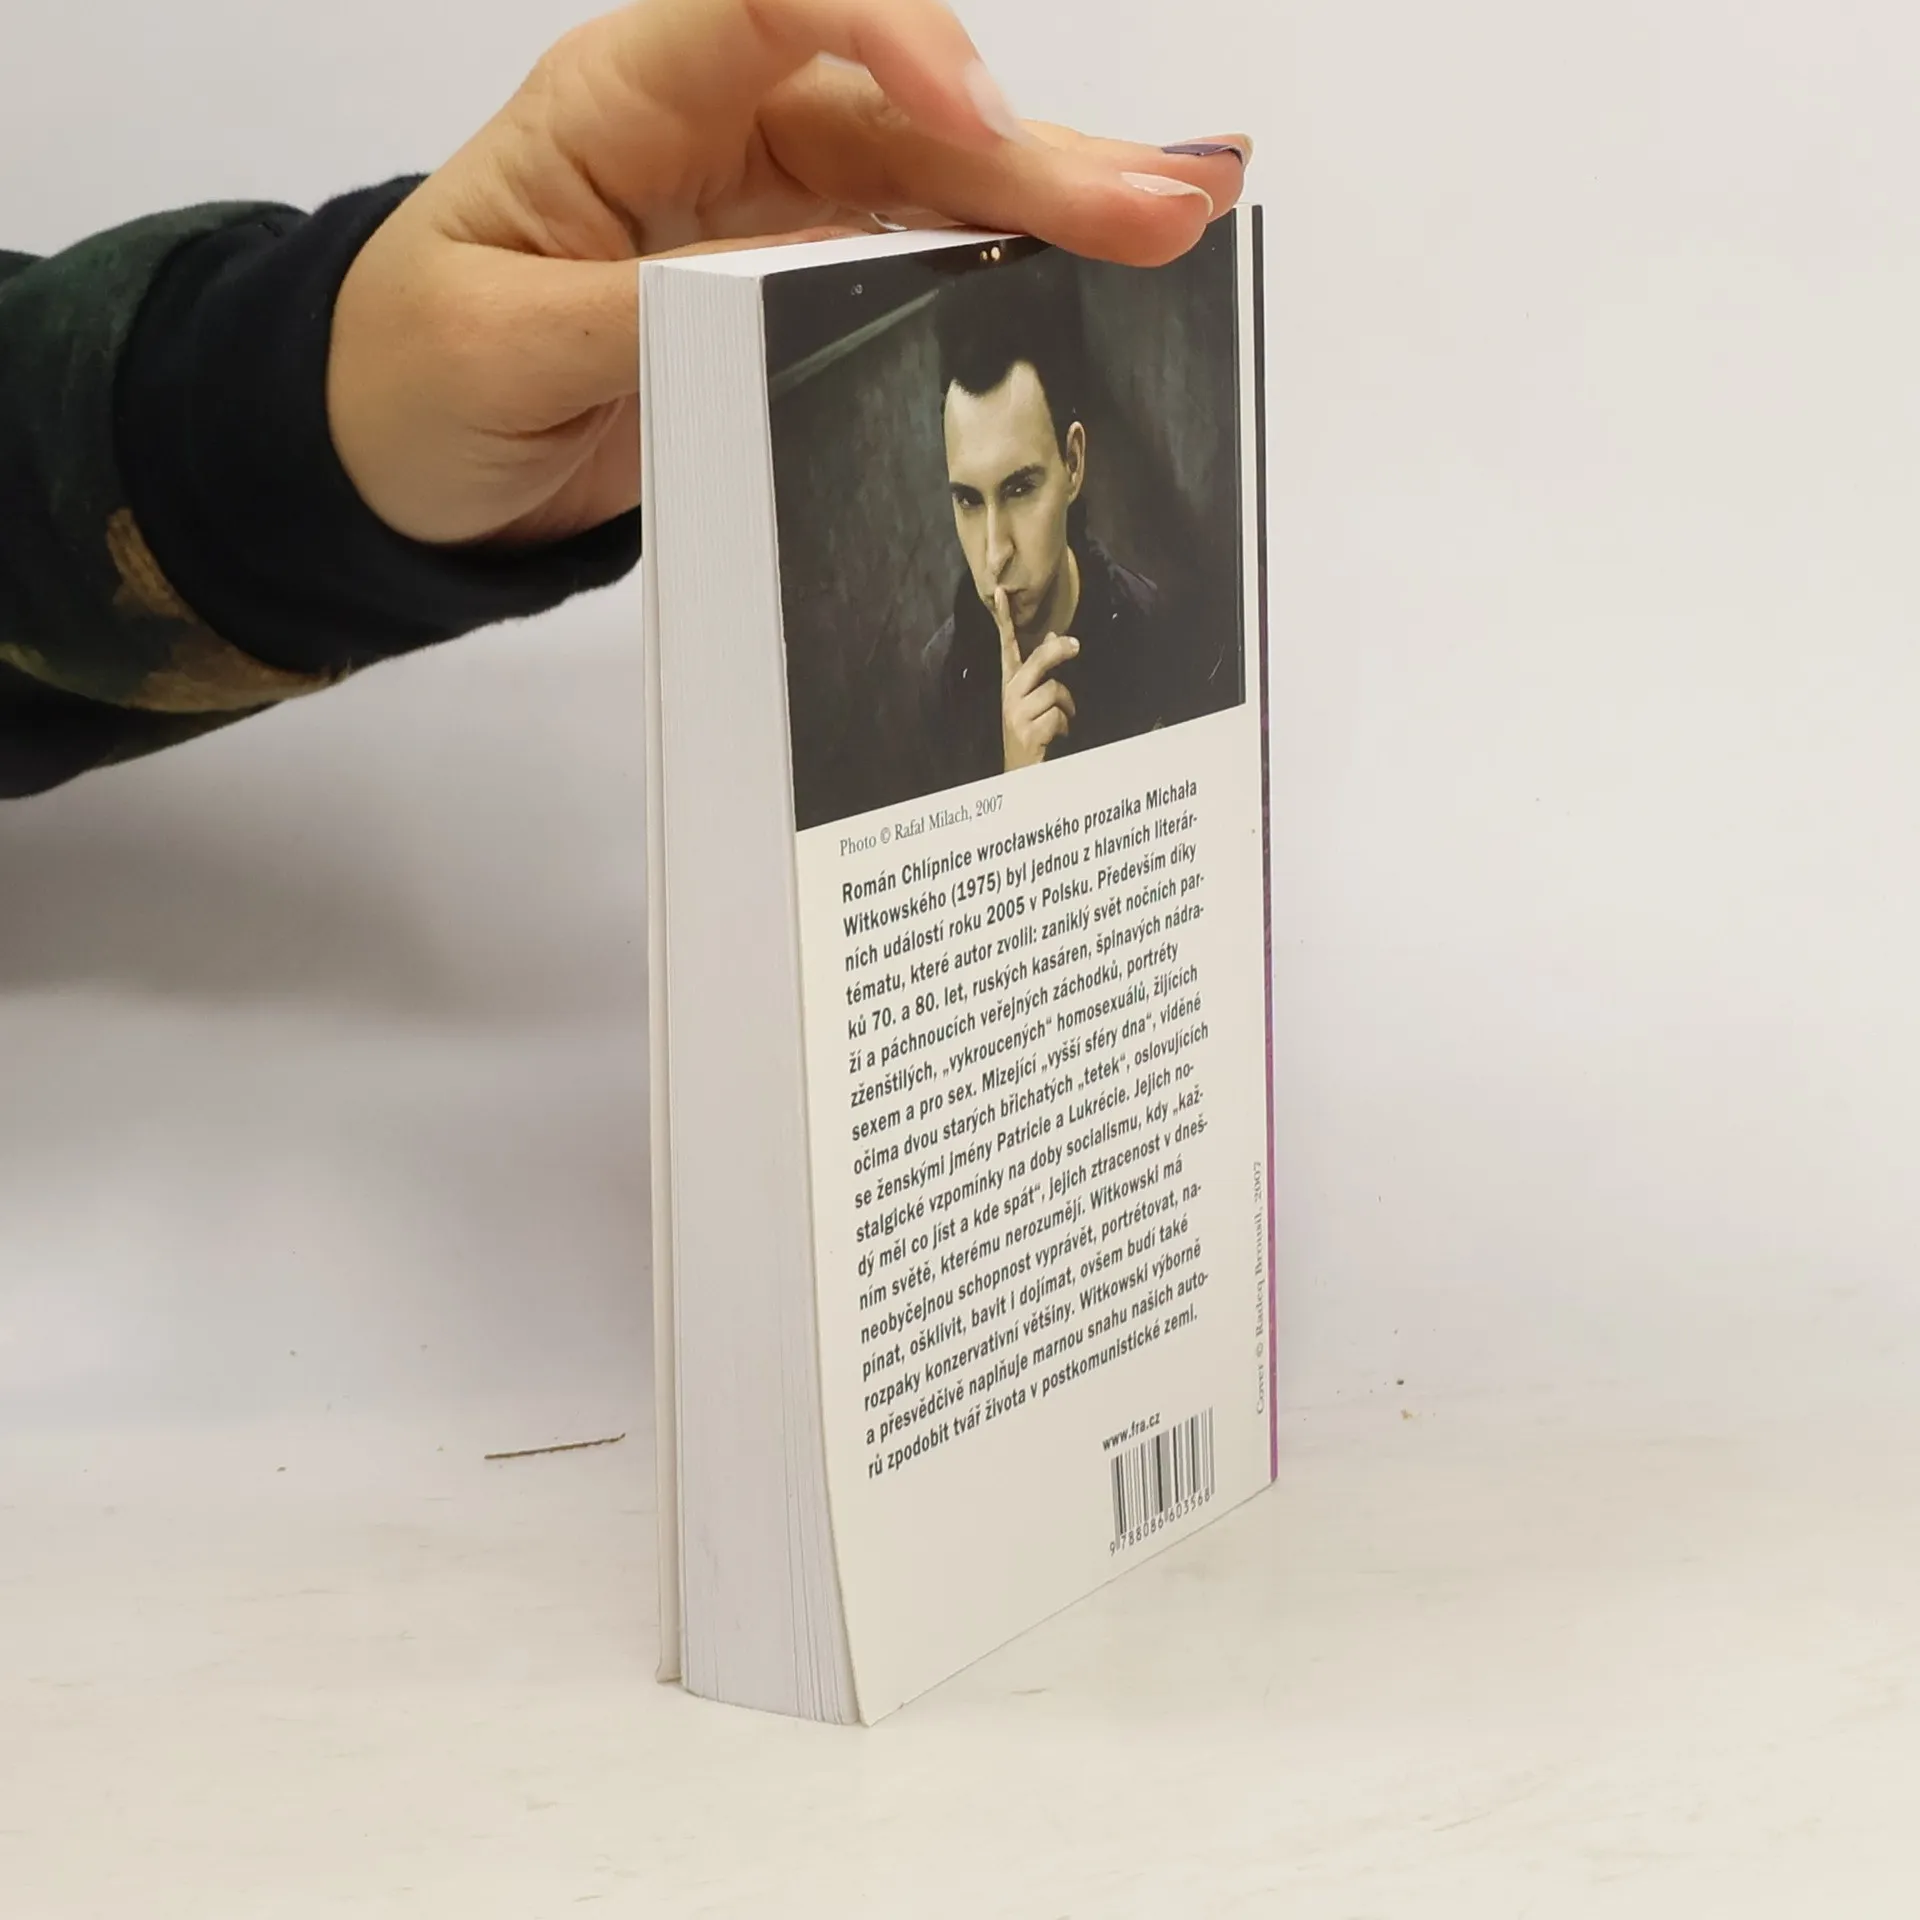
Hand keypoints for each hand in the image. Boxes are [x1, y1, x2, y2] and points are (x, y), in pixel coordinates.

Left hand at [327, 0, 1248, 547]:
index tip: (979, 125)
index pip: (774, 2)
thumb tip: (795, 291)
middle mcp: (715, 126)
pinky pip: (921, 249)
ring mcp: (766, 200)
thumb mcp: (505, 348)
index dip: (895, 39)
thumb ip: (648, 311)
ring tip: (1187, 211)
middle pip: (899, 102)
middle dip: (1034, 149)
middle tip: (1165, 204)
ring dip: (1059, 195)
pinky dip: (1014, 256)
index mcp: (624, 99)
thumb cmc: (417, 372)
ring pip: (936, 173)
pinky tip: (1106, 246)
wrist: (398, 448)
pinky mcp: (797, 275)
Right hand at [996, 588, 1077, 770]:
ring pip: (1054, 691)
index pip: (1007, 646)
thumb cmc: (1031, 734)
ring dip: (1067, 707)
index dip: (1004, 619)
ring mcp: (1015, 714)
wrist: (1020, 775)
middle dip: (1058, 651)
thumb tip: (1053, 637)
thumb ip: (1041, 671)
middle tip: (1076, 646)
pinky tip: (1056, 737)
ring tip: (1061, 721)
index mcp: (1010, 683)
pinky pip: (1058, 716)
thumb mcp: (1033, 700)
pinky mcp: (1026, 732)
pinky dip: (1064, 726)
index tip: (1001, 592)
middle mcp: (1008, 695)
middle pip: (1037, 661)